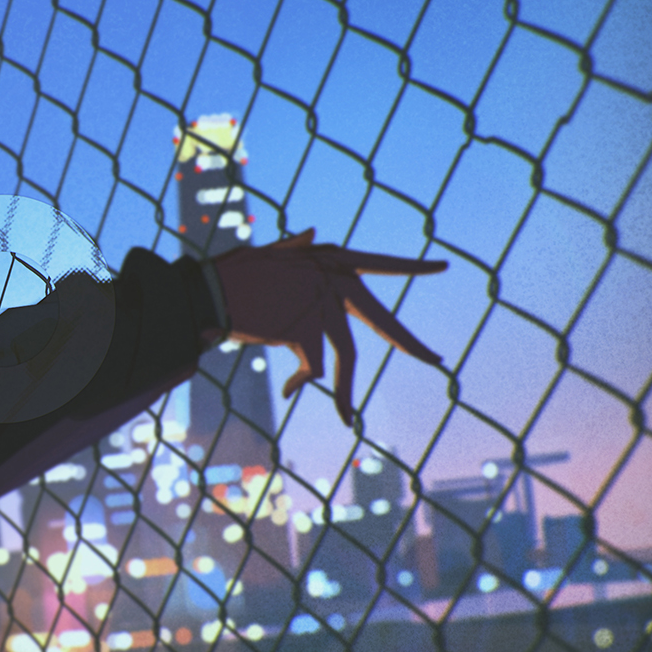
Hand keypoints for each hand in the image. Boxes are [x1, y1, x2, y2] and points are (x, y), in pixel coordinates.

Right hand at [209, 230, 446, 427]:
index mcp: (331, 259)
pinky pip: (314, 368)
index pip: (382, 262)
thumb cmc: (235, 273)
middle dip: (411, 344)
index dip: (411, 267)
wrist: (210, 290)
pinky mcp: (307, 330)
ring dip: (344, 391)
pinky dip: (302, 383)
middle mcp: (334, 281)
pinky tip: (288, 390)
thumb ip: (297, 247)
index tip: (441, 267)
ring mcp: (323, 306)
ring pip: (346, 357)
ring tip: (346, 418)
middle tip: (437, 360)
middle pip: (382, 320)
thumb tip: (314, 233)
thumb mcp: (272, 254)